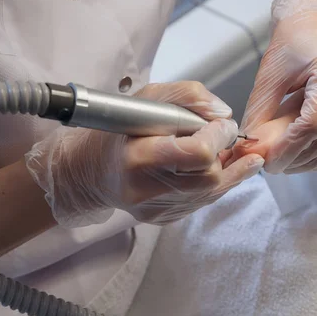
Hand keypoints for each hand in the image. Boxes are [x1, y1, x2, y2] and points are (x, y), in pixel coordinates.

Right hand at [25, 81, 263, 226]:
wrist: (92, 170)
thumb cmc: (119, 130)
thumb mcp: (148, 98)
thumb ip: (189, 97)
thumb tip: (224, 114)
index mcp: (139, 157)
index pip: (199, 154)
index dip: (218, 136)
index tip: (220, 124)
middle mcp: (147, 190)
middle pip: (210, 176)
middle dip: (222, 152)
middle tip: (219, 135)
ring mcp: (157, 210)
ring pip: (213, 191)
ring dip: (223, 167)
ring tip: (218, 148)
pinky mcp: (165, 219)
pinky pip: (204, 201)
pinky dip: (214, 181)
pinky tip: (211, 165)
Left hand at [237, 0, 316, 173]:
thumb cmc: (293, 42)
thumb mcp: (269, 76)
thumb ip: (259, 115)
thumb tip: (249, 150)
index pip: (313, 124)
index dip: (289, 149)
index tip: (270, 162)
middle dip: (299, 160)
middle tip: (275, 167)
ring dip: (316, 162)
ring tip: (290, 164)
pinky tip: (310, 158)